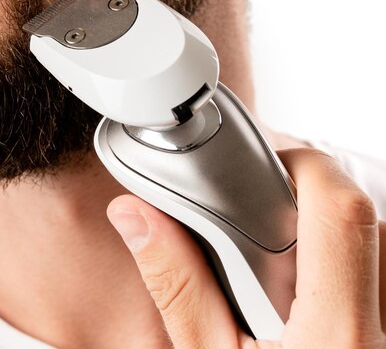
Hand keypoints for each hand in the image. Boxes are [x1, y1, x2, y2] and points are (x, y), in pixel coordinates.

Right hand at [107, 148, 385, 347]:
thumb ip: (175, 283)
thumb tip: (135, 216)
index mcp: (334, 335)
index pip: (342, 211)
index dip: (306, 166)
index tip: (266, 164)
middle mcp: (378, 330)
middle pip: (370, 223)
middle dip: (315, 202)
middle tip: (264, 219)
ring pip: (381, 249)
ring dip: (332, 237)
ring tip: (281, 265)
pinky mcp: (382, 334)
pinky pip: (379, 277)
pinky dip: (346, 267)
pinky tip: (303, 294)